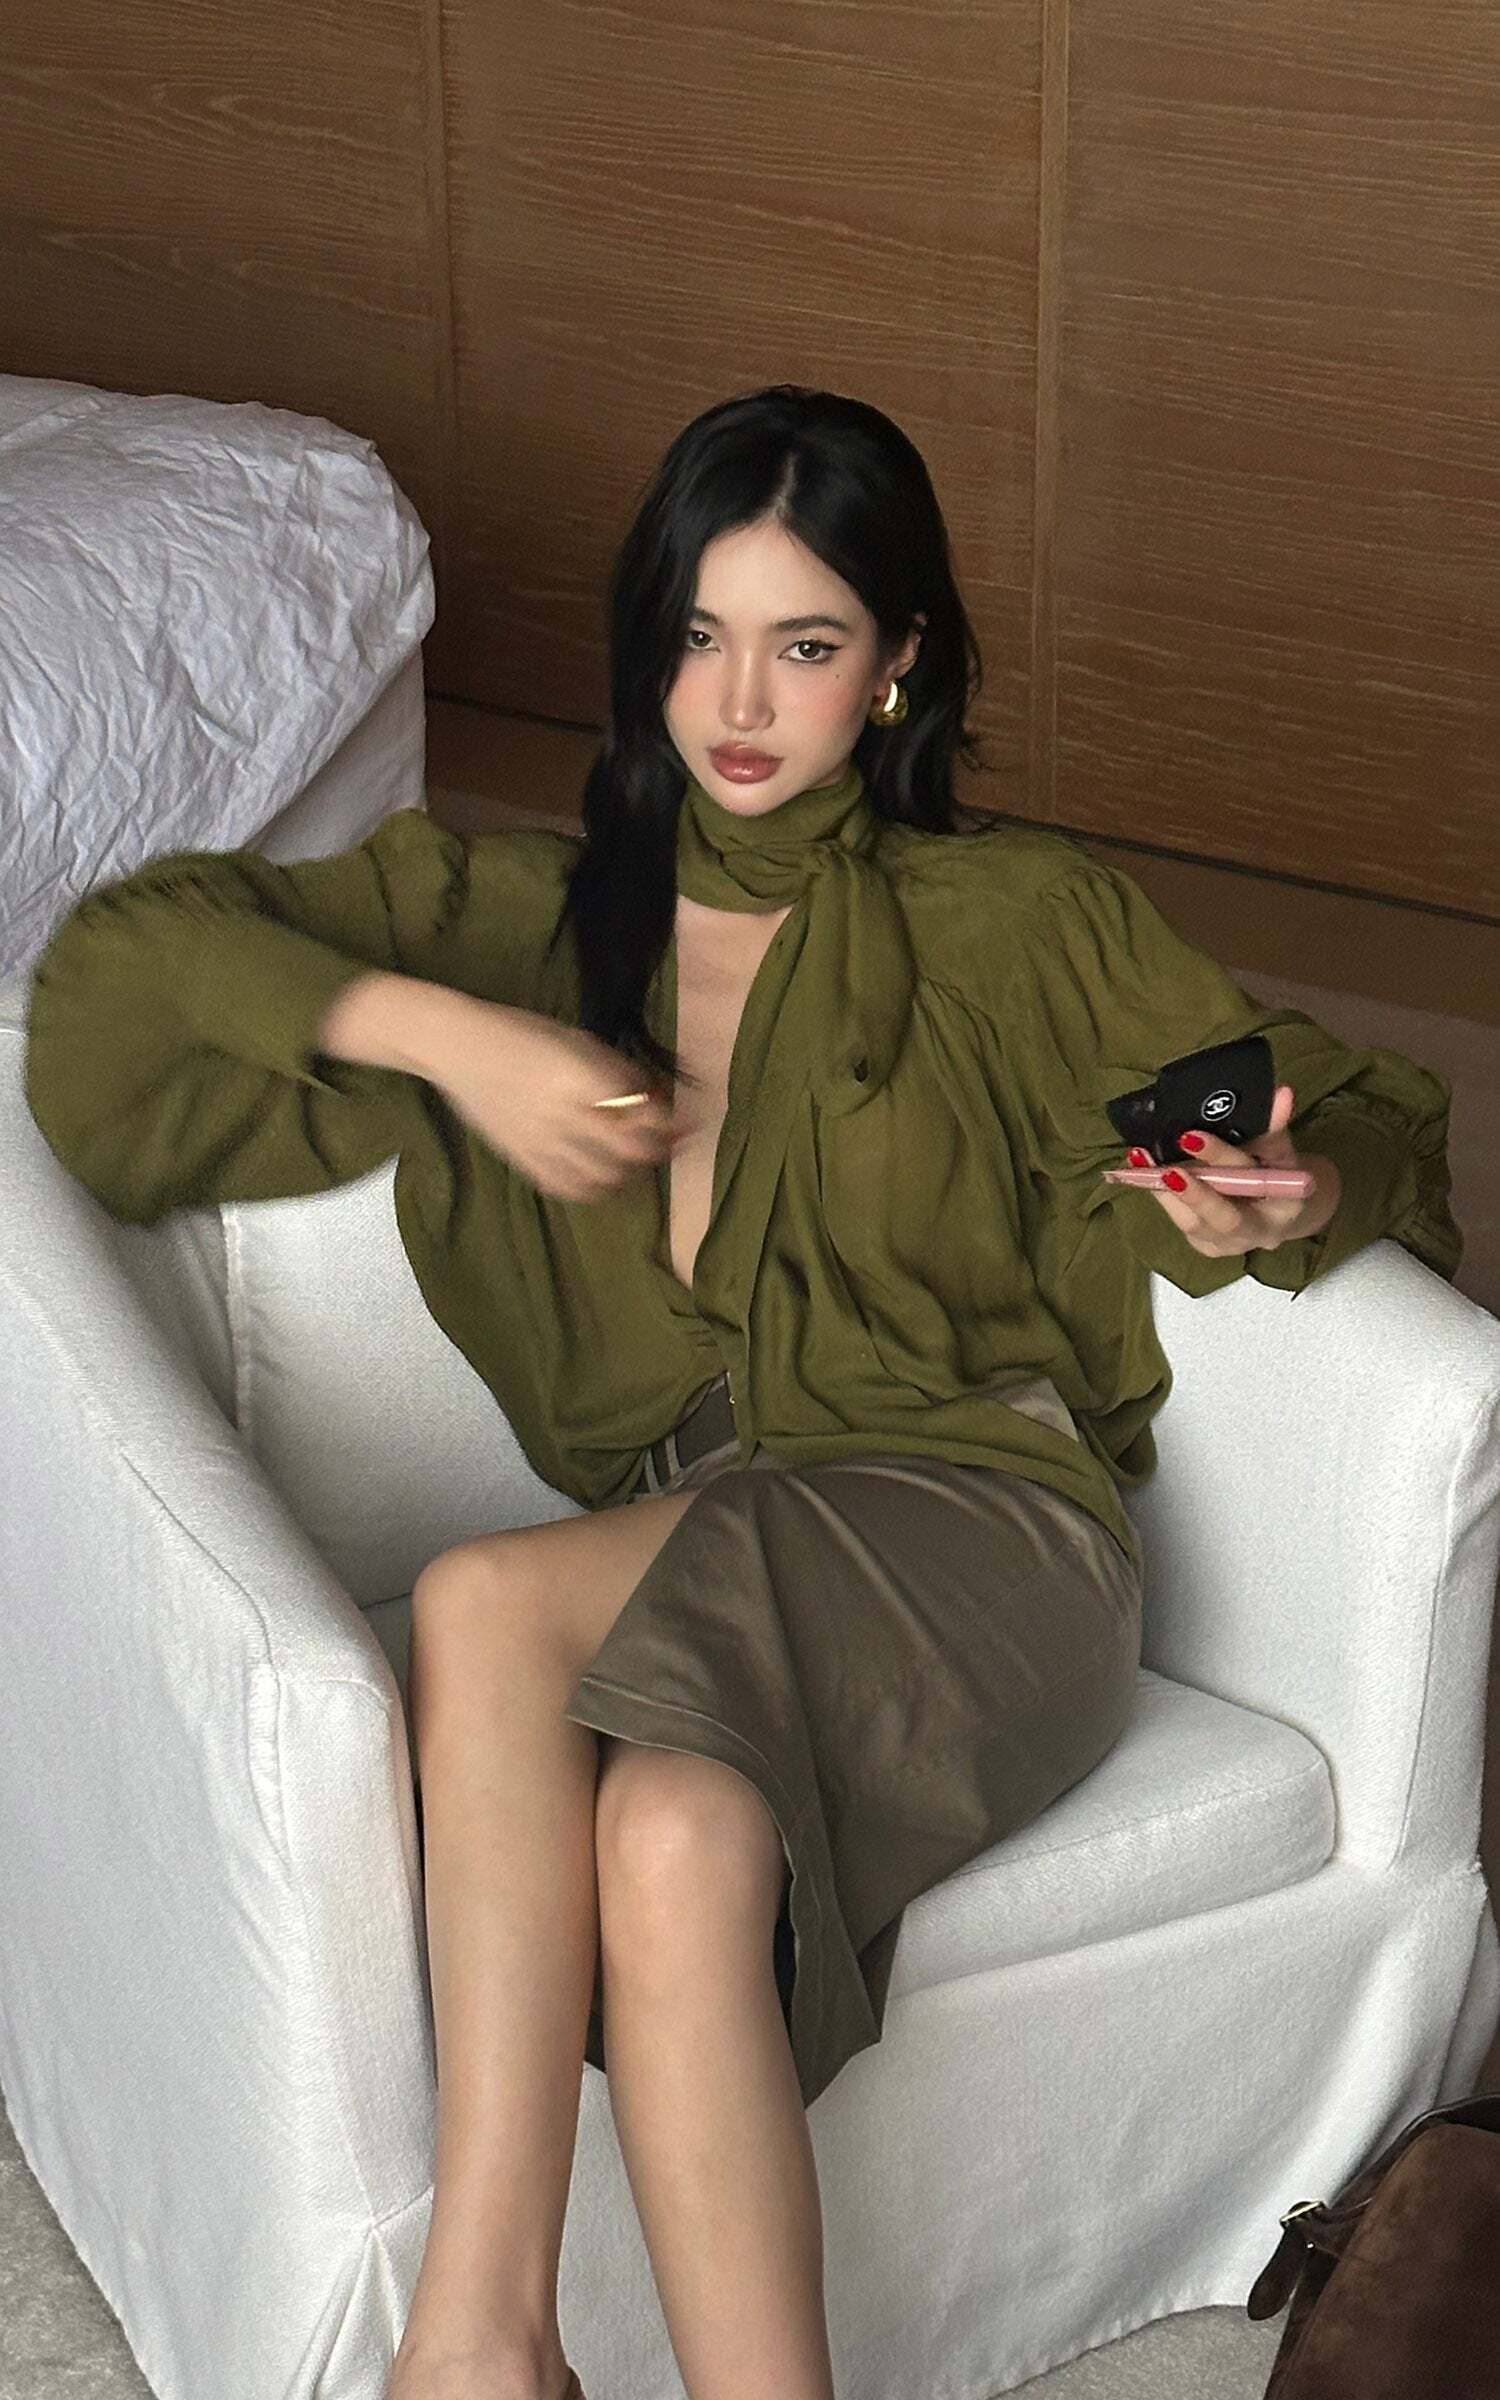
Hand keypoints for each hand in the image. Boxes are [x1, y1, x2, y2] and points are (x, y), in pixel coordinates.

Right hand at [432, 1000, 686, 1202]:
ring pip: (601, 1177)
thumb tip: (654, 1100)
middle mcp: (565, 1114)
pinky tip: (602, 1180)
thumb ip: (617, 1073)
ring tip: (638, 1165)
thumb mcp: (578, 1041)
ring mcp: (542, 1142)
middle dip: (656, 1151)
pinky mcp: (523, 1159)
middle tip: (667, 1145)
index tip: (683, 1121)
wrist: (459, 1048)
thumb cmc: (522, 1034)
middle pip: (628, 1151)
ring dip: (629, 1175)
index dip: (669, 1123)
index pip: (642, 1115)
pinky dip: (592, 1189)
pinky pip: (566, 1187)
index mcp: (582, 1078)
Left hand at [1126, 1083, 1341, 1256]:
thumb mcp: (1282, 1153)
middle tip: (1167, 1167)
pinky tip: (1139, 1168)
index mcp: (1284, 1207)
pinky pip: (1177, 1218)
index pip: (1255, 1182)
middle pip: (1222, 1218)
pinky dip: (1158, 1193)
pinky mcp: (1201, 1242)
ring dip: (1163, 1190)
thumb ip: (1274, 1129)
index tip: (1192, 1136)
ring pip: (1191, 1222)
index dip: (1224, 1159)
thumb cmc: (1278, 1178)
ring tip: (1140, 1158)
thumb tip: (1281, 1094)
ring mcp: (1225, 1243)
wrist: (1274, 1212)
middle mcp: (1254, 1234)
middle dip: (1194, 1192)